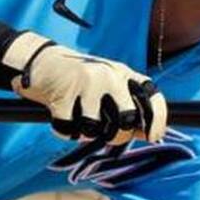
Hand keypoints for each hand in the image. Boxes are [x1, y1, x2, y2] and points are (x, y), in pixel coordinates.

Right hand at [0, 31, 166, 144]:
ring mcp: (86, 84)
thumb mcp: (108, 83)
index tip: (153, 136)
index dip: (158, 121)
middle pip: (125, 121)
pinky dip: (64, 130)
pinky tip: (62, 115)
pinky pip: (70, 130)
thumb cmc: (80, 80)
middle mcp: (109, 75)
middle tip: (103, 132)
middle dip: (116, 136)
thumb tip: (147, 134)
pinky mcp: (63, 95)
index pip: (152, 98)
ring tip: (77, 117)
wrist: (41, 62)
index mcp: (122, 73)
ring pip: (95, 129)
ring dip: (84, 132)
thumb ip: (127, 105)